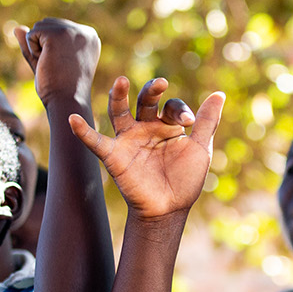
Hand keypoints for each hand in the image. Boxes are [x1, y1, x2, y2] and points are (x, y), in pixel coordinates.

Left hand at [19, 18, 99, 105]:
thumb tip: (17, 27)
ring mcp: (73, 31)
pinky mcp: (57, 34)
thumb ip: (35, 44)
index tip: (66, 67)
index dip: (52, 49)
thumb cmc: (60, 88)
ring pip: (39, 27)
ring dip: (38, 47)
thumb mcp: (49, 62)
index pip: (59, 29)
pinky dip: (32, 50)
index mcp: (90, 37)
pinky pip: (31, 34)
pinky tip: (47, 62)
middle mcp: (85, 31)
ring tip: (53, 64)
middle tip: (57, 66)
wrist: (66, 102)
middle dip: (44, 45)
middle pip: (48, 24)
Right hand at [69, 77, 224, 219]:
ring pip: (119, 112)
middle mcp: (146, 128)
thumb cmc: (185, 180)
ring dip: (118, 97)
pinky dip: (83, 131)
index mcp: (167, 125)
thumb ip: (207, 122)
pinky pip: (95, 141)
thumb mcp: (200, 149)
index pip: (171, 107)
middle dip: (152, 91)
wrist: (168, 209)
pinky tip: (73, 118)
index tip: (189, 121)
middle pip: (145, 101)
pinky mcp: (113, 156)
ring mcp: (128, 140)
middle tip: (161, 83)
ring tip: (121, 82)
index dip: (180, 110)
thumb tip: (219, 94)